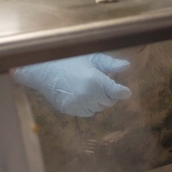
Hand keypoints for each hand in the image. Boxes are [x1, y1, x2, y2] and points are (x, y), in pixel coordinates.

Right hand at [14, 53, 131, 116]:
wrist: (44, 70)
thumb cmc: (70, 60)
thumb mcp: (92, 58)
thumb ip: (110, 64)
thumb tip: (127, 66)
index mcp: (94, 81)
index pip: (115, 92)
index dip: (122, 92)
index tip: (126, 91)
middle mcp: (87, 95)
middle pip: (108, 102)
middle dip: (109, 94)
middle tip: (104, 85)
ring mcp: (77, 104)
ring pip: (98, 108)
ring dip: (99, 100)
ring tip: (91, 88)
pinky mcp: (69, 110)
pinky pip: (87, 112)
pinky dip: (89, 106)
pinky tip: (84, 95)